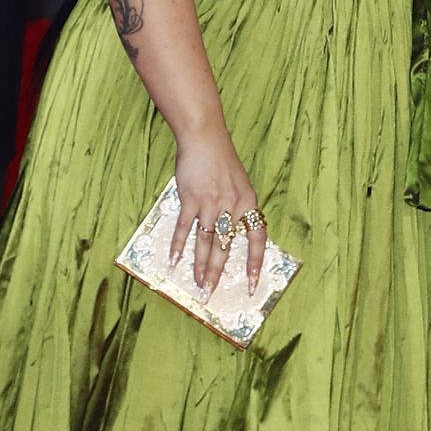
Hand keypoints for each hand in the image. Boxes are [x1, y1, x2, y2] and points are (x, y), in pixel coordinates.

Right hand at [170, 133, 266, 294]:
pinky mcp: (191, 199)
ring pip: (206, 242)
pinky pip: (185, 228)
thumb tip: (230, 235)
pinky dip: (178, 245)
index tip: (253, 283)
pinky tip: (174, 261)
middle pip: (226, 247)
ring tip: (198, 284)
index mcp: (249, 203)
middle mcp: (232, 206)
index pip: (257, 238)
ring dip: (200, 266)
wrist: (204, 138)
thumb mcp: (239, 184)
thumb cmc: (221, 160)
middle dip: (218, 273)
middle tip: (212, 293)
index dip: (255, 262)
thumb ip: (237, 208)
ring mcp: (211, 203)